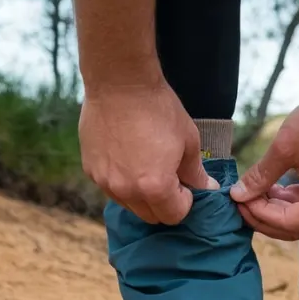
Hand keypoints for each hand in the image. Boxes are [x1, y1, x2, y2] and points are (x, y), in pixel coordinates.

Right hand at [78, 82, 218, 223]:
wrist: (120, 83)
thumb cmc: (160, 110)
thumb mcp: (188, 141)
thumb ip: (196, 173)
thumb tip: (208, 188)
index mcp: (155, 187)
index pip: (174, 216)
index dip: (185, 202)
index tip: (186, 184)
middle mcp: (127, 191)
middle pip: (150, 216)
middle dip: (165, 204)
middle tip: (170, 177)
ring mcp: (105, 182)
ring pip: (129, 205)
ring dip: (143, 196)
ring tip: (149, 166)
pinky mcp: (90, 170)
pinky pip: (111, 188)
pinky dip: (123, 182)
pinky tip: (129, 158)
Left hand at [229, 85, 298, 239]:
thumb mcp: (285, 148)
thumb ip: (261, 175)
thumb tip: (238, 194)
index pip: (287, 223)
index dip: (259, 215)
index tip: (238, 199)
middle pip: (295, 227)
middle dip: (265, 218)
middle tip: (241, 202)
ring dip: (276, 210)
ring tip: (254, 192)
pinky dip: (289, 200)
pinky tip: (273, 186)